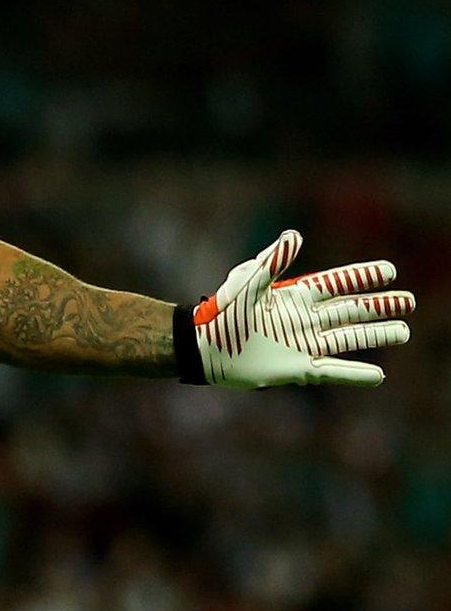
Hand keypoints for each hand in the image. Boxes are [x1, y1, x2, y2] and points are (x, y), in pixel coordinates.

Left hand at [189, 230, 412, 387]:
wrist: (203, 347)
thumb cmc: (222, 311)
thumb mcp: (247, 283)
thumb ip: (272, 262)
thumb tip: (295, 235)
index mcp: (294, 295)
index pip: (336, 284)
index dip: (361, 277)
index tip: (388, 270)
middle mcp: (304, 319)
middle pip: (350, 311)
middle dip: (379, 306)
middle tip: (408, 302)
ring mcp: (303, 343)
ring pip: (348, 338)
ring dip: (376, 335)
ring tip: (403, 330)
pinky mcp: (296, 368)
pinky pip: (332, 371)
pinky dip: (354, 374)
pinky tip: (378, 375)